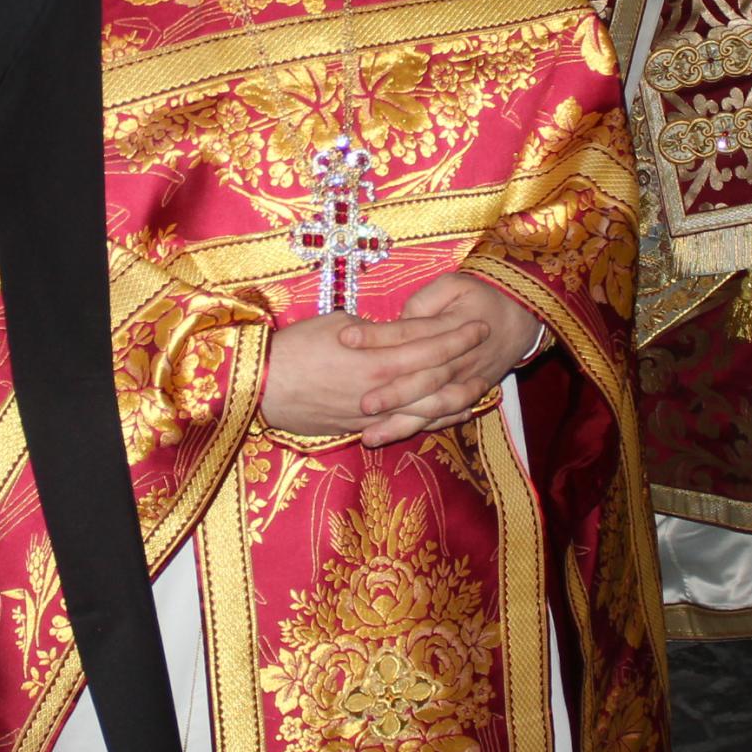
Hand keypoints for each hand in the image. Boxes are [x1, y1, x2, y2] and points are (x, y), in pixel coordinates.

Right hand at [259, 310, 489, 440]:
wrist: (264, 387)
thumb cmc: (296, 348)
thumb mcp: (337, 325)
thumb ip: (374, 331)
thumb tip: (392, 332)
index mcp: (379, 357)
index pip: (429, 344)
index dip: (456, 334)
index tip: (478, 324)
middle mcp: (385, 388)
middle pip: (436, 376)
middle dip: (465, 360)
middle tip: (487, 346)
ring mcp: (377, 412)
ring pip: (430, 408)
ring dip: (459, 396)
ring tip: (481, 385)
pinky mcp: (365, 427)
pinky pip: (408, 426)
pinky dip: (434, 421)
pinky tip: (453, 415)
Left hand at [357, 273, 540, 445]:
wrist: (520, 319)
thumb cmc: (479, 297)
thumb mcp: (456, 283)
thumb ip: (427, 299)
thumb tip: (402, 318)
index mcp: (452, 326)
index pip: (409, 332)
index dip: (378, 336)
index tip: (345, 338)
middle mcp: (458, 360)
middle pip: (423, 378)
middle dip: (393, 394)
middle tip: (362, 403)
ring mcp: (464, 382)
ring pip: (433, 407)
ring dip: (402, 423)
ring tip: (370, 436)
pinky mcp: (465, 395)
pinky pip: (443, 417)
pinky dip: (420, 429)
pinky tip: (394, 437)